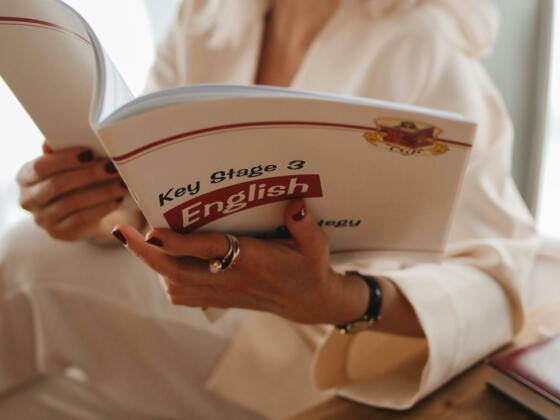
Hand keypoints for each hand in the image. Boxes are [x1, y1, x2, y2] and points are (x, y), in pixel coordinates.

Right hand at [17, 141, 128, 241]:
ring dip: (101, 192)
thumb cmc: (75, 181)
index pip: (41, 167)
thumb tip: (56, 141)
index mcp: (26, 177)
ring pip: (72, 203)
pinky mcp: (60, 233)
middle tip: (112, 167)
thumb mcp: (68, 165)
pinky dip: (102, 208)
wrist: (83, 212)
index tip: (90, 152)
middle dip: (88, 175)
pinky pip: (82, 219)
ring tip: (121, 183)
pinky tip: (117, 199)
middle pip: (57, 185)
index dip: (65, 159)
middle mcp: (29, 200)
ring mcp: (43, 219)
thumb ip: (63, 152)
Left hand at [113, 200, 369, 324]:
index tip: (151, 230)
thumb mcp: (317, 246)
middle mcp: (230, 279)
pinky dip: (166, 278)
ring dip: (152, 263)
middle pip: (177, 271)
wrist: (308, 303)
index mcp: (252, 261)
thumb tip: (295, 202)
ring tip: (137, 240)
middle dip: (145, 253)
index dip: (178, 242)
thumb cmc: (310, 269)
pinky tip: (164, 262)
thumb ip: (305, 226)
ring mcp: (222, 293)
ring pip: (174, 284)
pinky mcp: (219, 299)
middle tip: (121, 230)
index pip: (208, 251)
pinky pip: (182, 294)